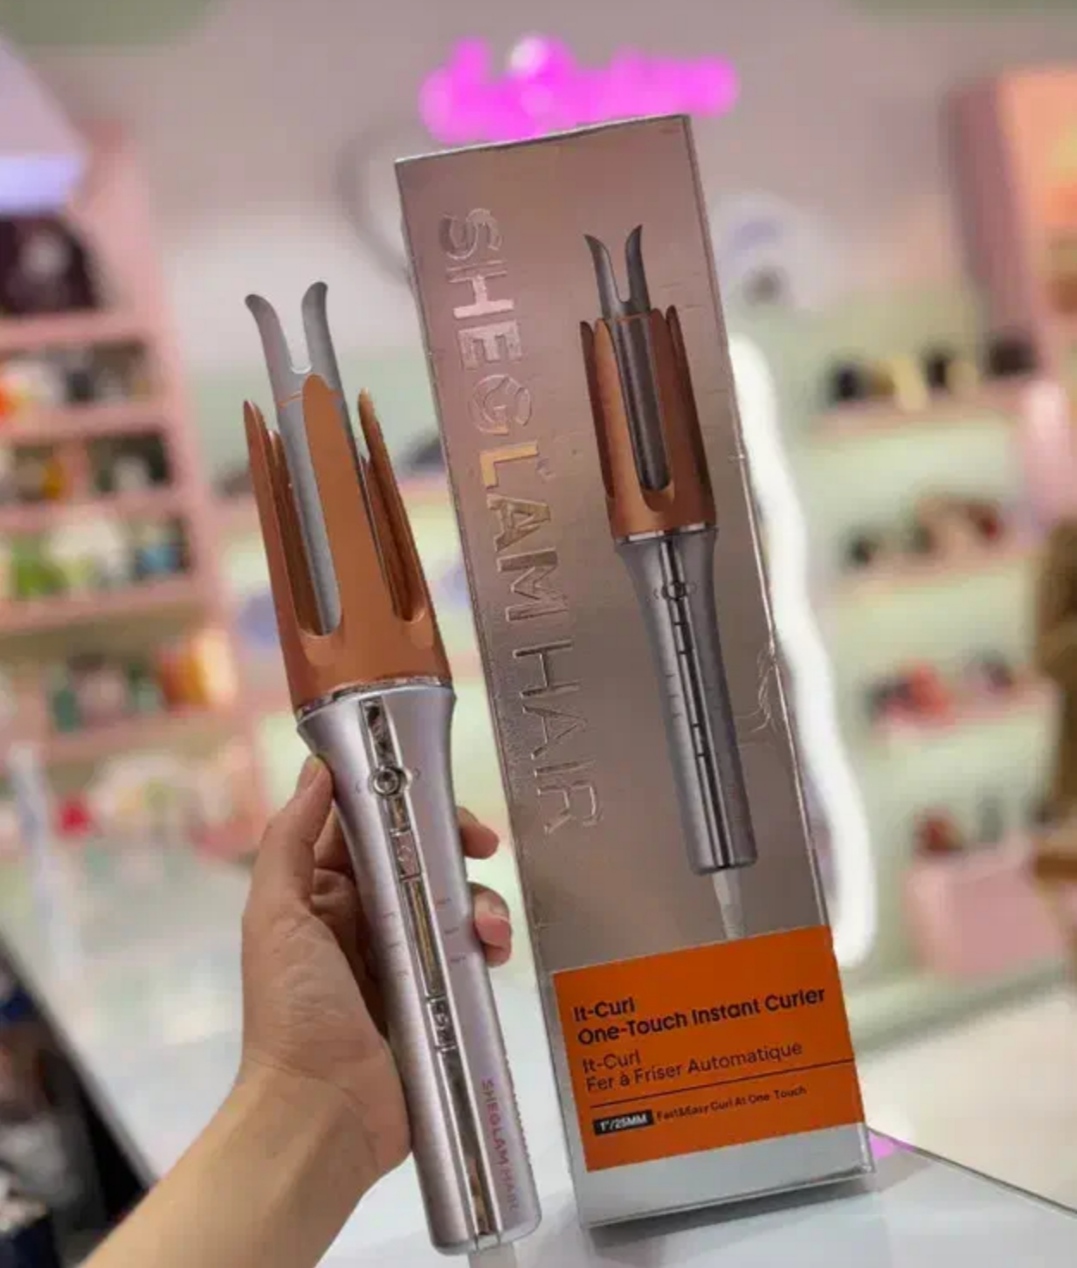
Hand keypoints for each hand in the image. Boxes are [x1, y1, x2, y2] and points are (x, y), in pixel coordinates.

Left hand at [239, 757, 512, 1186]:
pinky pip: (471, 951)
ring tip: (488, 925)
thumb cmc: (291, 1012)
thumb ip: (291, 840)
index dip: (402, 801)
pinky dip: (489, 941)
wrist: (323, 1115)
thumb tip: (317, 768)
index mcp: (323, 893)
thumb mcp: (276, 916)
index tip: (436, 792)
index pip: (367, 826)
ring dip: (480, 899)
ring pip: (454, 901)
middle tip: (484, 843)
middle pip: (421, 858)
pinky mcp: (438, 993)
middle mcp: (366, 917)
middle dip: (455, 845)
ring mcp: (406, 957)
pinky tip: (494, 951)